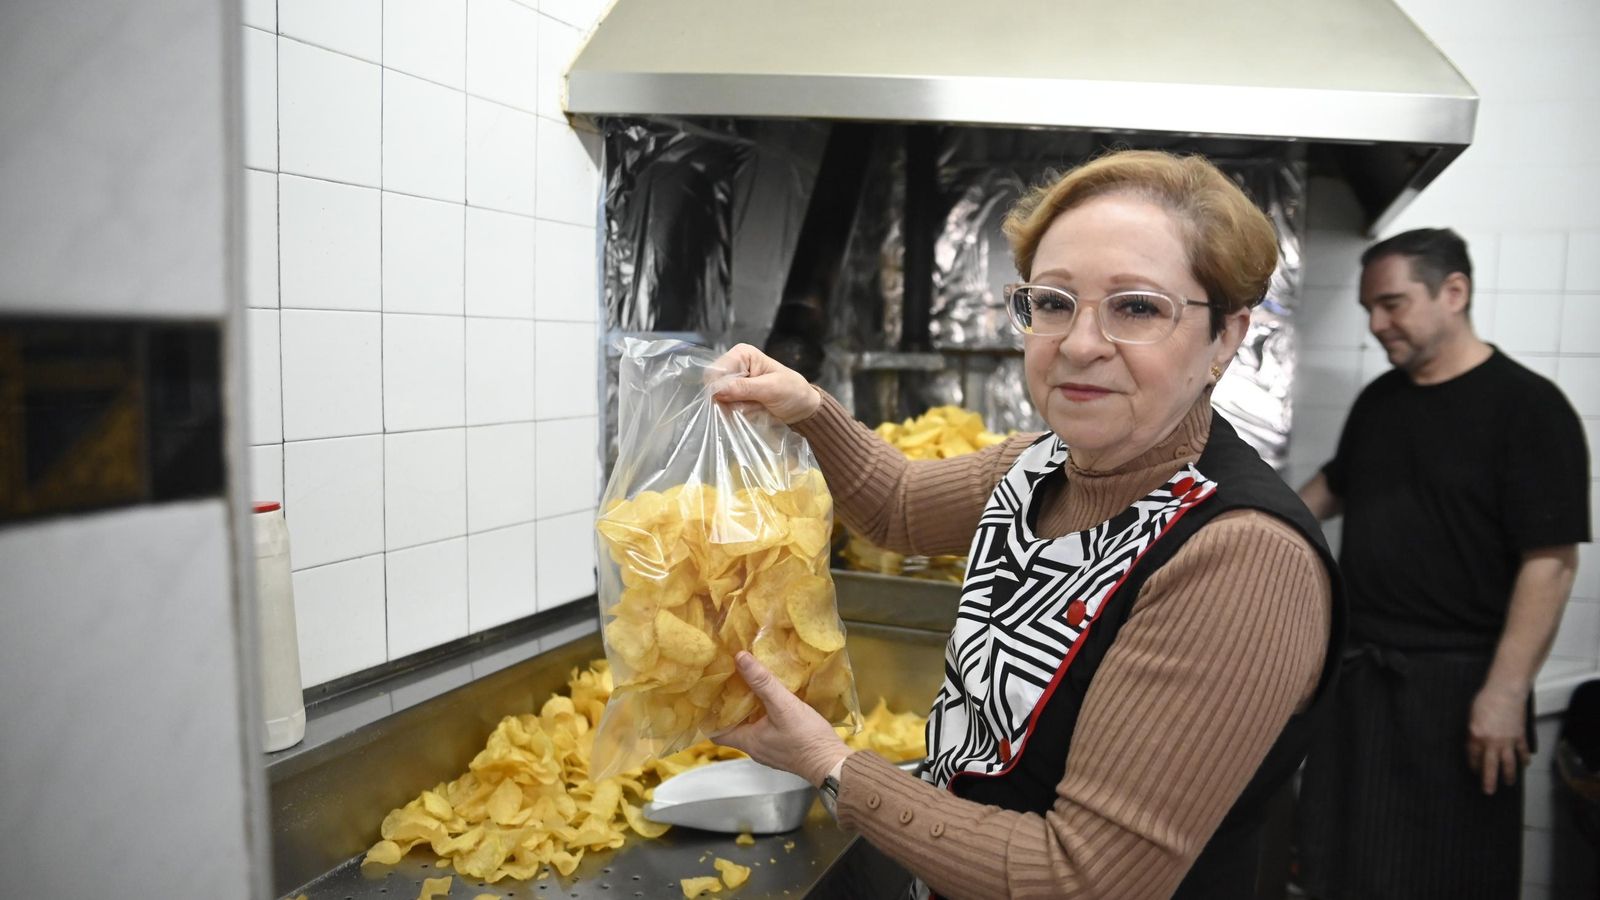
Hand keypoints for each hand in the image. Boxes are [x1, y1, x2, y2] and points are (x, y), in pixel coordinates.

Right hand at [708, 344, 820, 424]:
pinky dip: (735, 414)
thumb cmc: (793, 391)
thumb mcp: (772, 388)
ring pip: (718, 399)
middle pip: (713, 385)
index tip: (732, 400)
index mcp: (742, 354)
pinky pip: (725, 408)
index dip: (718, 387)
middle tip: (749, 404)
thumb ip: (745, 388)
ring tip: (753, 408)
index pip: (716, 370)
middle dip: (728, 399)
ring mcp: (733, 383)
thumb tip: (718, 390)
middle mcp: (734, 365)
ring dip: (733, 408)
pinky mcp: (734, 398)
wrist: (803, 408)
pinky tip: (750, 412)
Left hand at [713, 652, 850, 786]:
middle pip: (734, 726)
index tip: (710, 694)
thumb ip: (762, 682)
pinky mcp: (784, 748)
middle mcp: (755, 748)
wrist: (833, 764)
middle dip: (731, 706)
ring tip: (751, 686)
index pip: (716, 731)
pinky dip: (765, 715)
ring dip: (750, 710)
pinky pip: (767, 730)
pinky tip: (774, 701)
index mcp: (748, 741)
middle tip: (731, 683)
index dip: (710, 714)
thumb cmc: (806, 739)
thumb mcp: (783, 705)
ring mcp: (770, 750)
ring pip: (751, 728)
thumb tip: (740, 658)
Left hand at [1467, 684, 1530, 794]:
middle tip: (1488, 792)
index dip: (1473, 766)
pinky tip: (1525, 764)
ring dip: (1508, 775)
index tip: (1474, 771)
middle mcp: (1491, 742)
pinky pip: (1522, 751)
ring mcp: (1507, 740)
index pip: (1473, 757)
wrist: (1505, 691)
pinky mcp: (1520, 736)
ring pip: (1508, 763)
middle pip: (1490, 766)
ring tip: (1508, 783)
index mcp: (1476, 736)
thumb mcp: (1471, 716)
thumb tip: (1474, 743)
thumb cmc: (1485, 700)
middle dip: (1489, 781)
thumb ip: (1473, 732)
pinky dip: (1524, 758)